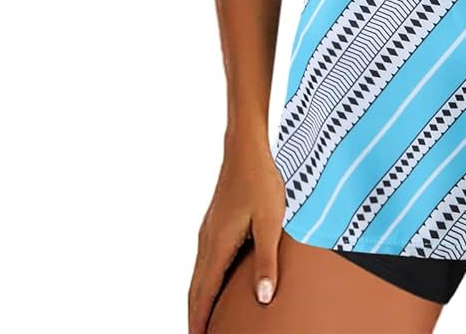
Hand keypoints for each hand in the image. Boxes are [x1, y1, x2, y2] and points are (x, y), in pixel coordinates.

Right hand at [188, 137, 286, 333]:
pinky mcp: (214, 225)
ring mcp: (208, 232)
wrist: (245, 149)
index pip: (203, 294)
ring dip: (199, 301)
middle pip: (195, 290)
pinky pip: (205, 262)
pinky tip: (215, 285)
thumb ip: (267, 261)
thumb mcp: (271, 222)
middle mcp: (207, 242)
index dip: (200, 321)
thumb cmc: (261, 181)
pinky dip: (204, 283)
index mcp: (217, 245)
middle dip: (195, 316)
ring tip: (204, 322)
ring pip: (198, 276)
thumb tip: (263, 298)